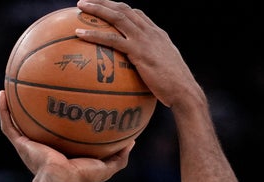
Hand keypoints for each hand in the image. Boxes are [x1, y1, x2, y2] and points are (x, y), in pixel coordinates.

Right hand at [0, 91, 131, 181]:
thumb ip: (120, 155)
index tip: (64, 99)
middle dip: (34, 105)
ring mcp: (28, 143)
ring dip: (11, 104)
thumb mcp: (106, 166)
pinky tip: (2, 93)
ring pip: (16, 120)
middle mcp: (41, 144)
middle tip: (38, 85)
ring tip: (11, 84)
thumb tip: (133, 141)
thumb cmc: (81, 177)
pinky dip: (2, 109)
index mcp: (59, 149)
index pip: (58, 129)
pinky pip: (7, 123)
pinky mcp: (19, 143)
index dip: (59, 116)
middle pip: (35, 121)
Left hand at [74, 0, 203, 109]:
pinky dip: (94, 34)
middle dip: (104, 2)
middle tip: (86, 1)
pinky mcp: (138, 51)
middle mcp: (151, 32)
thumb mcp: (164, 70)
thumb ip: (152, 65)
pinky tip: (79, 34)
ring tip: (80, 6)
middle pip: (124, 9)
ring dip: (97, 9)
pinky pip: (112, 39)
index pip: (137, 14)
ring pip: (117, 17)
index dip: (120, 8)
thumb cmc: (174, 88)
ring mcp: (145, 40)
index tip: (106, 7)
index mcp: (157, 34)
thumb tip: (141, 74)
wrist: (184, 91)